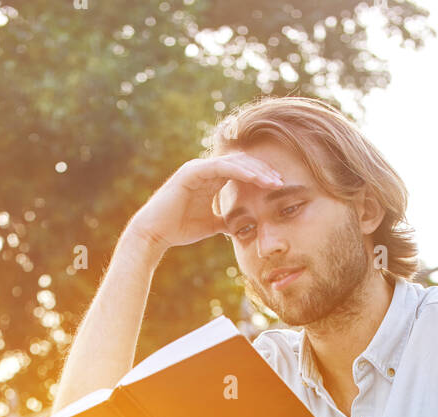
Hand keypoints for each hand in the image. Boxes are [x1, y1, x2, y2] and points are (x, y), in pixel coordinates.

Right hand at [127, 153, 285, 252]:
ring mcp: (199, 167)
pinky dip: (240, 171)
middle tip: (281, 182)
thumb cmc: (180, 228)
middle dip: (263, 171)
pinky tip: (255, 178)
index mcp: (212, 179)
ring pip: (234, 162)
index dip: (261, 178)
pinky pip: (221, 167)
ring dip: (255, 170)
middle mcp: (207, 169)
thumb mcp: (211, 225)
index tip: (279, 188)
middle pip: (242, 163)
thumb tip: (243, 226)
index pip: (242, 172)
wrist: (156, 234)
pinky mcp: (192, 171)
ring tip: (273, 181)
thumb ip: (226, 220)